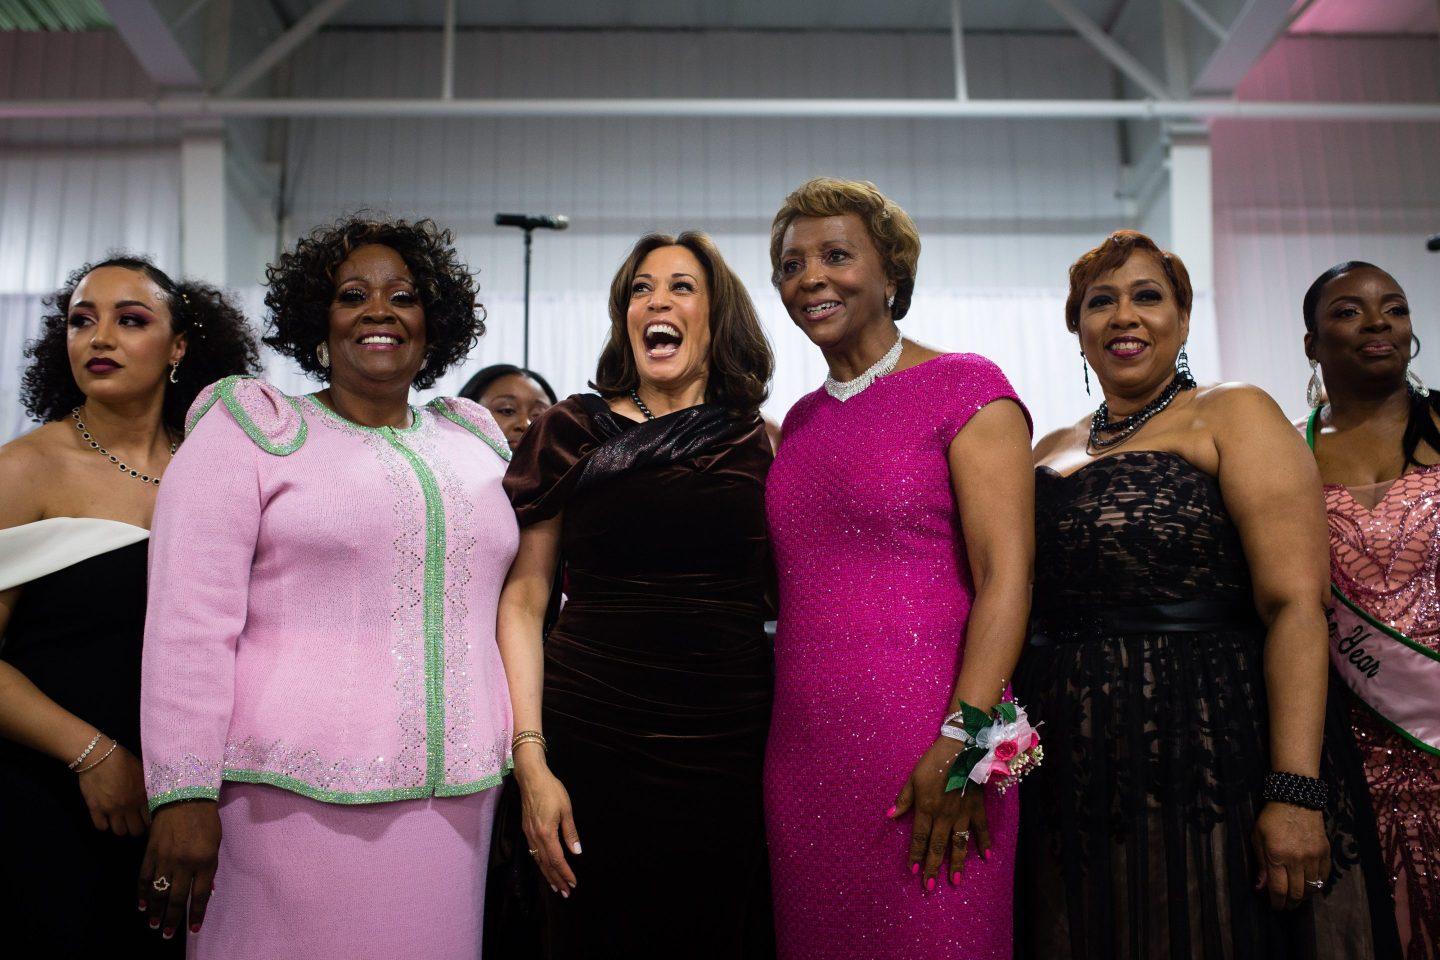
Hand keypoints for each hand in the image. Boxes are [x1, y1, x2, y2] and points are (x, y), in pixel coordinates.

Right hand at [76, 743, 149, 835]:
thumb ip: (147, 787)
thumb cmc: (123, 760)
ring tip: (120, 822)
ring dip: (120, 828)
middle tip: (134, 824)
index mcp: (143, 796)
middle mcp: (129, 806)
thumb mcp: (142, 771)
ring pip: (119, 832)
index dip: (149, 823)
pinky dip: (103, 825)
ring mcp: (111, 809)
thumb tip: (155, 796)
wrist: (99, 756)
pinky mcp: (95, 809)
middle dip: (136, 829)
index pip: (151, 821)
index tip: (147, 821)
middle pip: (135, 831)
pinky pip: (101, 827)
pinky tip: (105, 818)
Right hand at [140, 800, 220, 938]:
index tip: (193, 929)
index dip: (195, 914)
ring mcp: (164, 859)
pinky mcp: (150, 853)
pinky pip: (144, 878)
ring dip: (155, 911)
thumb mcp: (215, 844)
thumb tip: (206, 892)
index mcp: (204, 862)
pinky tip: (142, 905)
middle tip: (166, 934)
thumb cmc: (206, 820)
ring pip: (158, 892)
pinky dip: (142, 893)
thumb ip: (209, 869)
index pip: (199, 896)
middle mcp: (183, 864)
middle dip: (171, 919)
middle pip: (176, 898)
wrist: (184, 797)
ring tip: (153, 925)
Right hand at [514, 756, 580, 895]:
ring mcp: (529, 834)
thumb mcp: (566, 809)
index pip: (557, 860)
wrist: (531, 777)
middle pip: (546, 864)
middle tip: (565, 892)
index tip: (573, 883)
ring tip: (556, 886)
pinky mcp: (526, 830)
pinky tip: (545, 867)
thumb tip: (576, 852)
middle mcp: (535, 837)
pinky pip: (533, 853)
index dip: (565, 873)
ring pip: (538, 860)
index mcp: (546, 833)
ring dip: (547, 874)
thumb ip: (570, 833)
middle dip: (556, 879)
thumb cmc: (551, 790)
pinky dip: (541, 863)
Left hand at [890, 737, 991, 889]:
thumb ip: (904, 799)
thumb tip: (890, 816)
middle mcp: (944, 816)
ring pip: (959, 844)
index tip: (913, 871)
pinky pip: (981, 829)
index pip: (919, 838)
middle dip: (932, 867)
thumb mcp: (914, 778)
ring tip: (955, 881)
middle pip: (937, 846)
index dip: (916, 855)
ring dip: (956, 863)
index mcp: (927, 808)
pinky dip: (984, 843)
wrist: (962, 747)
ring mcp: (963, 814)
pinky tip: (985, 857)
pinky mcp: (977, 808)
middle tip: (929, 886)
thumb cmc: (935, 761)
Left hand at [1252, 801, 1328, 909]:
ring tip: (1297, 898)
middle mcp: (1297, 859)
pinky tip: (1310, 886)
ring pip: (1312, 888)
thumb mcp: (1257, 838)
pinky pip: (1324, 877)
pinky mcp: (1326, 853)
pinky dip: (1317, 886)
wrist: (1296, 800)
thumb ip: (1261, 864)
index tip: (1275, 907)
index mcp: (1277, 856)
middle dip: (1290, 903)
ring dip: (1304, 897)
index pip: (1279, 889)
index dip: (1277, 902)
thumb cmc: (1271, 818)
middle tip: (1286, 906)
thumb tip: (1260, 888)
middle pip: (1297, 893)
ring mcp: (1313, 857)